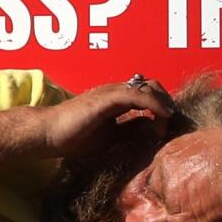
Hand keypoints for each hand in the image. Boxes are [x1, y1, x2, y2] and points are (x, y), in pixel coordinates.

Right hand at [40, 77, 176, 157]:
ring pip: (146, 87)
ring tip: (170, 119)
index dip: (161, 105)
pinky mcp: (106, 99)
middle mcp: (114, 90)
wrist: (49, 134)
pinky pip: (137, 96)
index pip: (146, 92)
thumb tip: (151, 130)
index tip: (168, 124)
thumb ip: (129, 130)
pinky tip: (163, 117)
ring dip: (162, 103)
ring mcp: (110, 92)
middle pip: (151, 84)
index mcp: (115, 98)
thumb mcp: (111, 136)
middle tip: (172, 120)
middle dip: (165, 100)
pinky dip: (154, 104)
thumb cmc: (74, 137)